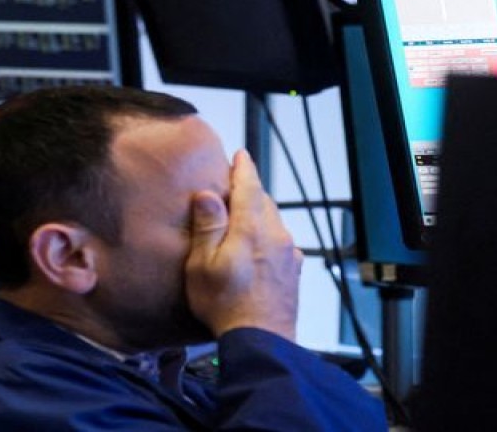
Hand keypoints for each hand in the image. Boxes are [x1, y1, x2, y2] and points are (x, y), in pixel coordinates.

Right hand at [184, 149, 301, 339]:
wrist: (262, 341)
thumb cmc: (225, 304)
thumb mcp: (203, 264)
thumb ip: (208, 226)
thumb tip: (208, 193)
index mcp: (252, 228)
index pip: (249, 187)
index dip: (243, 168)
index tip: (240, 154)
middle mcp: (276, 236)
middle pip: (264, 202)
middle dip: (250, 190)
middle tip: (235, 183)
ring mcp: (289, 255)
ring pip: (274, 223)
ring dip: (259, 214)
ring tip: (243, 216)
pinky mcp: (293, 273)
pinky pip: (281, 244)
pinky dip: (268, 237)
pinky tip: (259, 248)